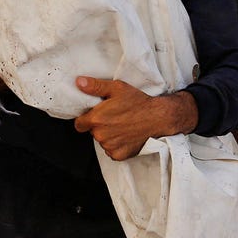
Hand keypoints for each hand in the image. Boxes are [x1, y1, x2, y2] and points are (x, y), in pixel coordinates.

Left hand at [72, 77, 196, 159]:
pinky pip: (111, 150)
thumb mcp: (117, 88)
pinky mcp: (119, 155)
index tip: (96, 115)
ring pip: (102, 141)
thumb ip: (95, 86)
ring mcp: (109, 146)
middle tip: (113, 117)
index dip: (86, 119)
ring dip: (108, 136)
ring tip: (122, 125)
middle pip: (92, 132)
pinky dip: (117, 145)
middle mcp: (100, 135)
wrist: (158, 117)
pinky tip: (126, 135)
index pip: (79, 124)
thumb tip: (79, 82)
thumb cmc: (138, 102)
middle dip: (99, 126)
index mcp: (96, 119)